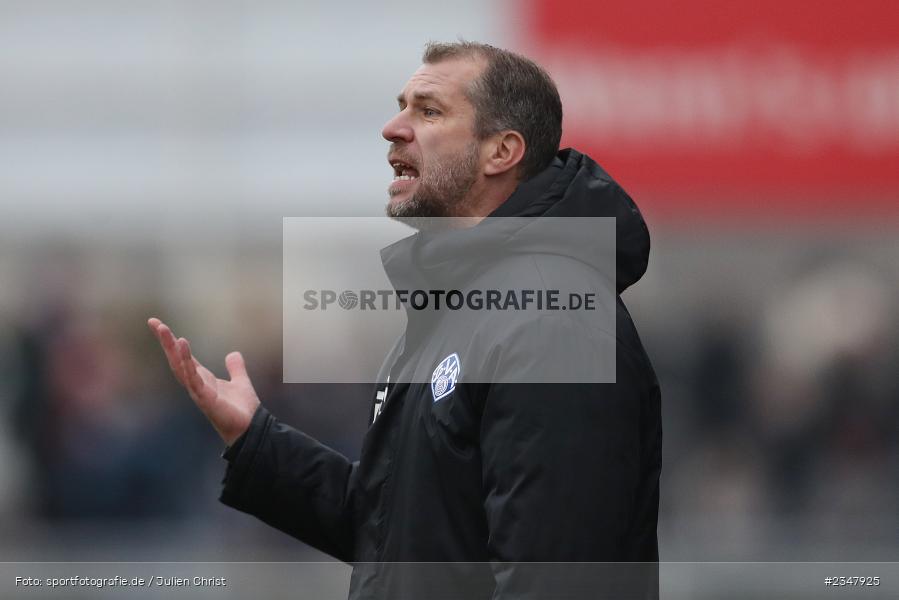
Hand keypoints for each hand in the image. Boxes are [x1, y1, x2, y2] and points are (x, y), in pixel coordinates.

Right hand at [147, 317, 259, 444]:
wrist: (250, 428)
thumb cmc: (242, 410)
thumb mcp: (241, 382)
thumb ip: (236, 368)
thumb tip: (233, 354)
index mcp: (202, 378)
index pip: (183, 357)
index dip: (172, 341)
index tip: (159, 324)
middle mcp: (196, 384)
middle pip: (176, 359)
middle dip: (165, 341)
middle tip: (153, 322)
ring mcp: (198, 391)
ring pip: (180, 367)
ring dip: (172, 348)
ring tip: (165, 330)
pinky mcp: (205, 398)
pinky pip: (193, 378)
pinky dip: (186, 362)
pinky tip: (183, 346)